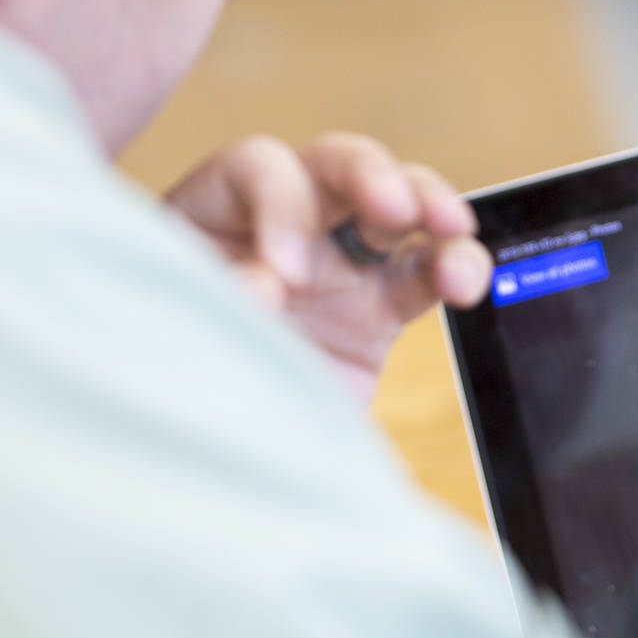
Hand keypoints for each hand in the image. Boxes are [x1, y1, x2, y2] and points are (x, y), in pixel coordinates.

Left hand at [165, 133, 492, 401]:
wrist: (205, 470)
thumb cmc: (172, 387)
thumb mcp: (170, 342)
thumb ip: (210, 305)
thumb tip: (260, 285)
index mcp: (210, 217)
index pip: (259, 168)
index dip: (281, 202)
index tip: (284, 274)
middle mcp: (278, 227)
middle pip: (334, 166)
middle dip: (370, 176)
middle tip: (390, 209)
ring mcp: (334, 263)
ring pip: (396, 203)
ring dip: (429, 204)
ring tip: (451, 231)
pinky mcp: (378, 307)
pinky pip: (427, 270)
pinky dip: (454, 266)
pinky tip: (467, 282)